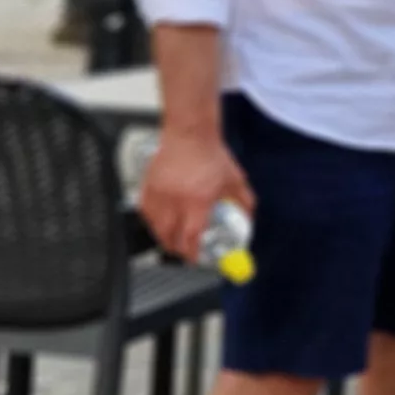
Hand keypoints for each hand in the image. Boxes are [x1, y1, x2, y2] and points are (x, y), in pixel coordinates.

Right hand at [137, 128, 253, 264]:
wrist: (190, 134)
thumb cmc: (211, 155)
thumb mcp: (235, 180)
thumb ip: (244, 202)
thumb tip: (249, 219)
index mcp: (198, 201)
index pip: (191, 236)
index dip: (191, 253)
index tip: (194, 259)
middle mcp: (175, 200)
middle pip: (169, 236)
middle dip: (176, 248)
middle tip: (182, 251)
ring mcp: (159, 194)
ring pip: (155, 226)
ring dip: (163, 236)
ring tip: (172, 238)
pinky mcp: (147, 187)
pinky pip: (145, 212)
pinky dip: (152, 221)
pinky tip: (160, 222)